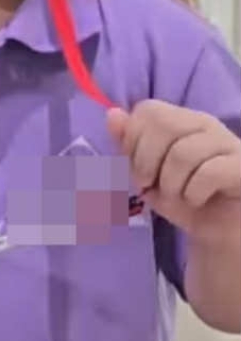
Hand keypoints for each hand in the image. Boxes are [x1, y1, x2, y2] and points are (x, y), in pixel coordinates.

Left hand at [107, 101, 240, 235]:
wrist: (219, 230)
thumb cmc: (181, 197)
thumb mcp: (146, 174)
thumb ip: (128, 144)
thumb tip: (112, 115)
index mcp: (180, 120)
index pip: (148, 110)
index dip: (132, 141)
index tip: (134, 168)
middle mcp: (205, 124)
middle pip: (164, 124)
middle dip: (146, 161)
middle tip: (148, 185)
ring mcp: (228, 143)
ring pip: (184, 152)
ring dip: (170, 184)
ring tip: (176, 196)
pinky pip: (210, 172)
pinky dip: (193, 193)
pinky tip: (197, 200)